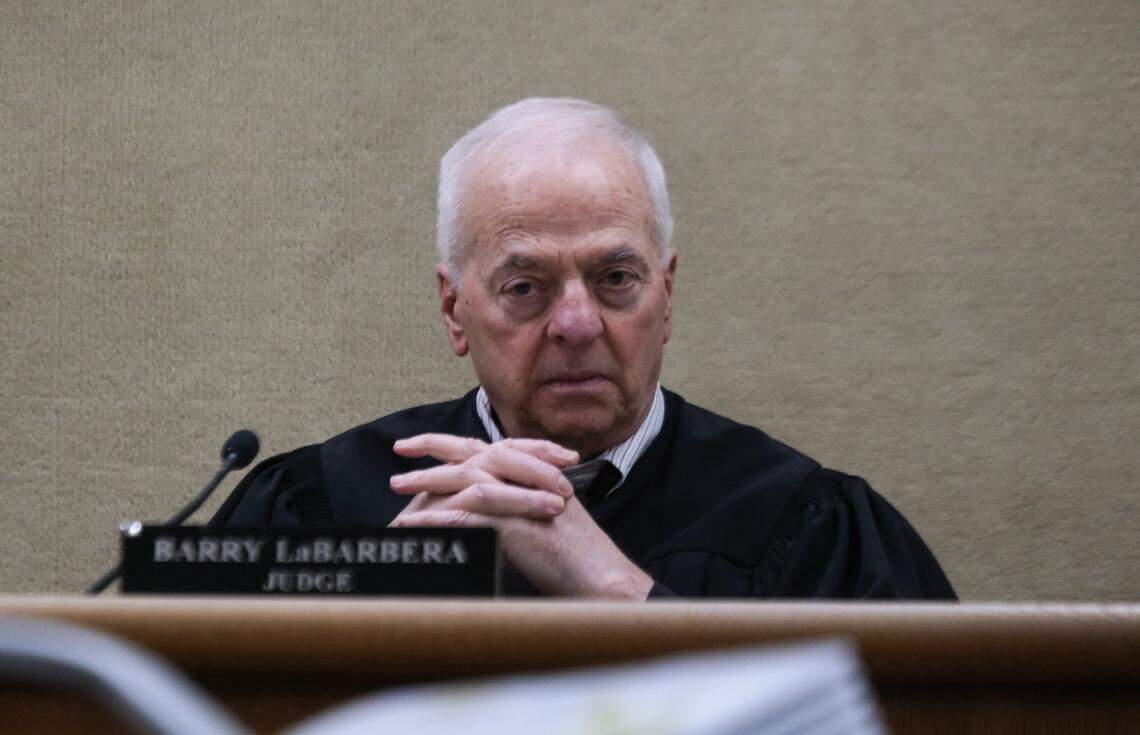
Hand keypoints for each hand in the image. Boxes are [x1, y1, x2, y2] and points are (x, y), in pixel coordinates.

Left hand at [388, 434, 654, 600]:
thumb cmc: (575, 557)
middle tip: (399, 451)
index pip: (484, 447)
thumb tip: (477, 512)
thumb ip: (513, 508)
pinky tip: (413, 523)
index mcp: (531, 474)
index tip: (419, 444)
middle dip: (431, 452)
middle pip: (470, 454)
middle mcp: (525, 478)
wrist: (601, 577)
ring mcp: (521, 498)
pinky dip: (436, 519)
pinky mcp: (516, 523)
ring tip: (396, 486)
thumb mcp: (540, 521)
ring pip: (464, 479)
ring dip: (426, 482)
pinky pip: (468, 516)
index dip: (450, 442)